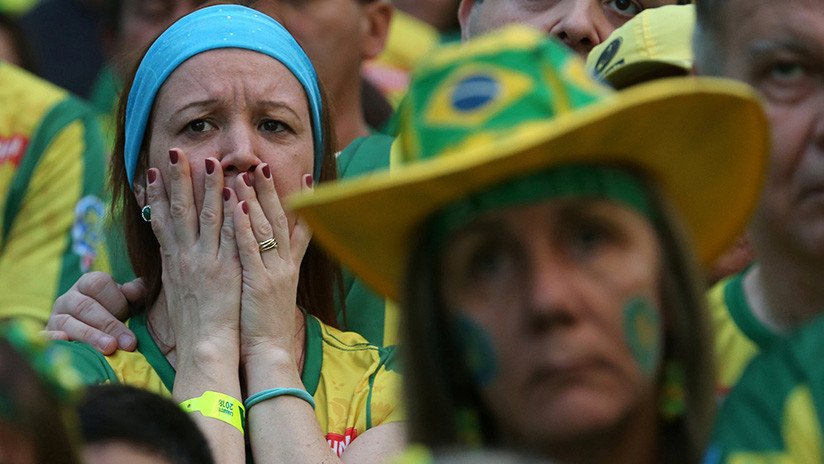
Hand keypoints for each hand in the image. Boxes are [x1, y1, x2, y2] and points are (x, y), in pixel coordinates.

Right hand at [47, 272, 141, 353]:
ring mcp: (55, 316)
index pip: (98, 284)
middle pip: (85, 306)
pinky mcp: (48, 335)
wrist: (93, 330)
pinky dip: (53, 339)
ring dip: (90, 336)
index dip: (116, 300)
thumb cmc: (116, 312)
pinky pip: (45, 335)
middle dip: (109, 325)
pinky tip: (65, 342)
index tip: (130, 315)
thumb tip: (132, 291)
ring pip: (68, 322)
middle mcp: (69, 297)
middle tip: (128, 343)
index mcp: (88, 283)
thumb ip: (137, 292)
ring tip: (109, 348)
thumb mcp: (129, 300)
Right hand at [146, 149, 241, 353]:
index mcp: (173, 261)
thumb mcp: (176, 291)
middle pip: (179, 210)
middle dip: (177, 179)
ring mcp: (205, 261)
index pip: (160, 220)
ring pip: (206, 216)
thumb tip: (171, 252)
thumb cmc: (193, 324)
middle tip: (175, 152)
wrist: (204, 346)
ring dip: (208, 187)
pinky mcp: (226, 269)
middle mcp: (185, 257)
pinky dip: (231, 213)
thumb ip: (177, 267)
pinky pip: (229, 235)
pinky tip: (235, 193)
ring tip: (209, 161)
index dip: (156, 194)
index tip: (152, 170)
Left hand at [233, 165, 312, 362]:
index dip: (303, 201)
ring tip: (244, 175)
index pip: (300, 227)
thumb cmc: (266, 324)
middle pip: (280, 220)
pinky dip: (245, 226)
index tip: (305, 176)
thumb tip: (273, 252)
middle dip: (271, 192)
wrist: (269, 352)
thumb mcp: (277, 291)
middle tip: (262, 165)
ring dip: (254, 200)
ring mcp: (274, 273)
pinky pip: (250, 249)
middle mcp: (285, 265)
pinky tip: (237, 207)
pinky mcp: (258, 284)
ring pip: (265, 229)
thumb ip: (277, 268)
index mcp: (289, 266)